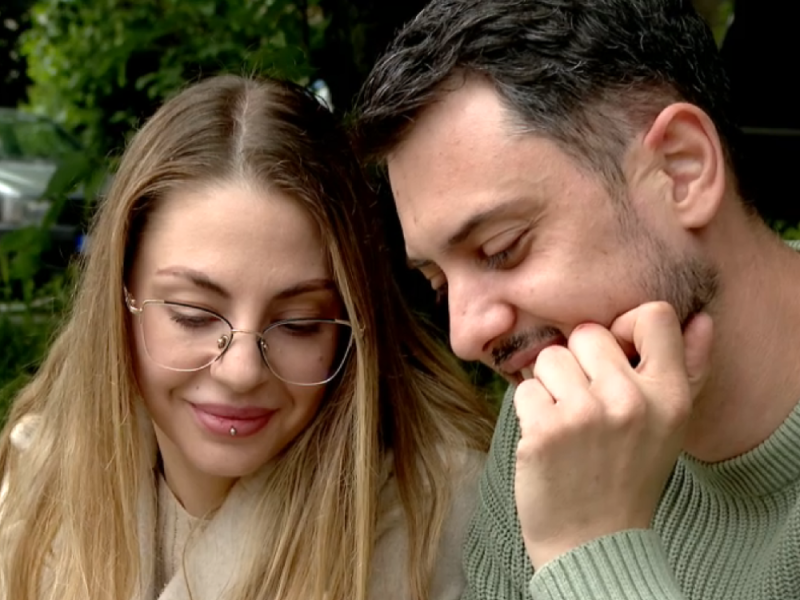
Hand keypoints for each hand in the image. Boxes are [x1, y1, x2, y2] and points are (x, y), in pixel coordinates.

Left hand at [513, 302, 712, 568]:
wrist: (594, 542)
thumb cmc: (629, 475)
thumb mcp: (670, 425)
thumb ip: (689, 368)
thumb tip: (701, 319)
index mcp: (670, 396)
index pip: (654, 315)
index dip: (626, 327)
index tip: (616, 358)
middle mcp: (630, 401)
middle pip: (587, 333)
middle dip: (578, 362)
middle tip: (586, 404)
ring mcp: (584, 415)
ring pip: (549, 357)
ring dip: (550, 385)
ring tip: (566, 422)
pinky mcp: (543, 431)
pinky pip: (524, 388)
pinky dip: (529, 410)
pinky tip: (547, 439)